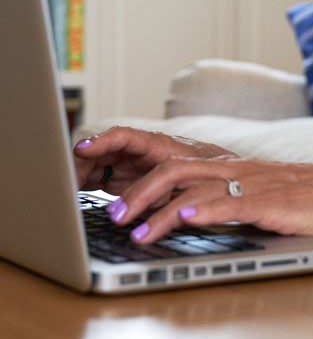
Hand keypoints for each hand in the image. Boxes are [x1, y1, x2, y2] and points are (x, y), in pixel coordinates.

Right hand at [73, 126, 236, 195]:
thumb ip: (169, 185)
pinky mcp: (124, 180)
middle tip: (67, 186)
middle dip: (82, 164)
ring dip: (80, 177)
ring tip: (67, 193)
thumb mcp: (193, 177)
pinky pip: (98, 179)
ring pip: (96, 165)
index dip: (102, 141)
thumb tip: (140, 201)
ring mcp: (129, 165)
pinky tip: (73, 196)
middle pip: (102, 152)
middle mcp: (139, 152)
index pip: (124, 137)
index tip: (82, 150)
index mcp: (157, 145)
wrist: (220, 182)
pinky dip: (85, 186)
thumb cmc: (209, 173)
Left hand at [103, 156, 312, 244]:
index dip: (145, 178)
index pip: (181, 164)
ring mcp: (259, 185)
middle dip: (141, 192)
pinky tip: (187, 216)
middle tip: (116, 216)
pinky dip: (207, 208)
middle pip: (179, 169)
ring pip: (200, 186)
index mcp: (237, 168)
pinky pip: (236, 202)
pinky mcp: (277, 203)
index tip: (118, 201)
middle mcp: (242, 170)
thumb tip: (190, 216)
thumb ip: (230, 201)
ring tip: (136, 231)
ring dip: (162, 209)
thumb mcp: (264, 197)